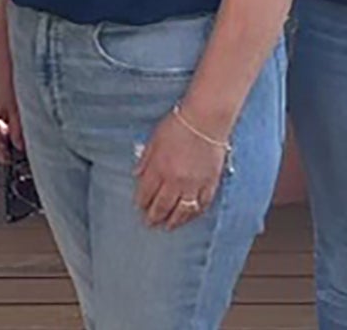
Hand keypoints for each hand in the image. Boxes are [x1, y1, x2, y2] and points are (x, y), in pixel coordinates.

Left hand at [133, 106, 229, 229]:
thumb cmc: (179, 125)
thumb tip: (137, 175)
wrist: (206, 120)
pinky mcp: (210, 184)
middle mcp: (174, 181)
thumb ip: (145, 160)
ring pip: (181, 212)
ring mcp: (193, 185)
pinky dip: (194, 214)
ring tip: (167, 226)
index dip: (141, 204)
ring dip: (173, 221)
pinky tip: (189, 217)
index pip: (146, 194)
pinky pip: (201, 206)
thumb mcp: (154, 139)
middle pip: (162, 207)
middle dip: (154, 217)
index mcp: (158, 169)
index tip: (140, 208)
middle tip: (150, 223)